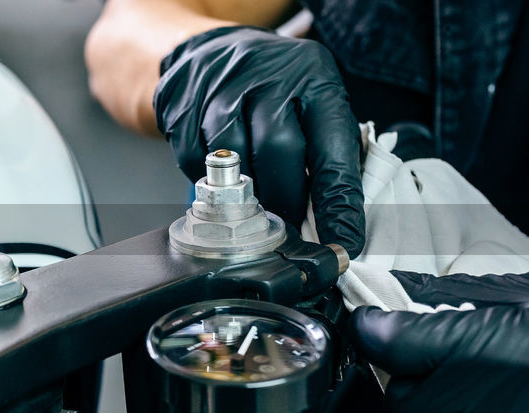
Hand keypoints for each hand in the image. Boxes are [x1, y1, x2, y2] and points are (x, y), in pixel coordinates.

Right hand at [155, 26, 364, 256]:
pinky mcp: (184, 108)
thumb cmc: (279, 89)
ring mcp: (221, 91)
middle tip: (291, 227)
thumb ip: (330, 155)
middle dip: (287, 201)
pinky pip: (197, 163)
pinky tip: (223, 179)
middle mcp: (268, 79)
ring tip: (256, 206)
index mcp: (315, 79)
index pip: (332, 151)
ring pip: (235, 162)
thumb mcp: (317, 104)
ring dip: (247, 196)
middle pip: (279, 153)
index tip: (343, 244)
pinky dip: (211, 184)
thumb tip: (341, 222)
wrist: (214, 52)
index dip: (338, 205)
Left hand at [352, 271, 528, 412]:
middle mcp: (509, 411)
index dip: (379, 334)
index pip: (394, 344)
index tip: (377, 330)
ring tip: (499, 411)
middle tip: (470, 376)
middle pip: (408, 402)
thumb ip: (468, 302)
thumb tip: (393, 303)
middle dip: (426, 387)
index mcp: (512, 349)